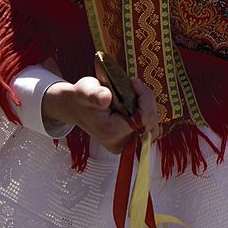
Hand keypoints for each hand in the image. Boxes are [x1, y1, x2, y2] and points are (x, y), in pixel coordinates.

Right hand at [42, 73, 160, 153]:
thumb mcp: (86, 90)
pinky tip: (137, 103)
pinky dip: (145, 114)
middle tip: (137, 88)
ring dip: (148, 109)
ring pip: (151, 128)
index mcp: (113, 133)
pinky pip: (146, 129)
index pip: (145, 119)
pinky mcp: (128, 141)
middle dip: (148, 105)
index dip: (146, 99)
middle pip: (151, 126)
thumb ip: (95, 95)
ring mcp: (125, 144)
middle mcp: (121, 144)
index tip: (136, 82)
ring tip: (137, 94)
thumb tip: (105, 98)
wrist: (76, 107)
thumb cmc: (82, 98)